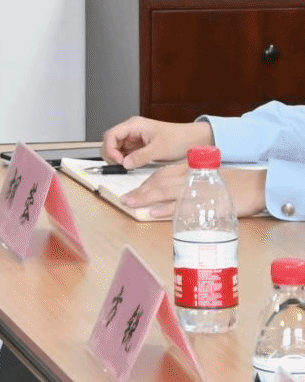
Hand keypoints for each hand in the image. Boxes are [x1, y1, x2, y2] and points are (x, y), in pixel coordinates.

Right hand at [102, 115, 210, 168]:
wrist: (194, 140)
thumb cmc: (179, 139)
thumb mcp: (159, 149)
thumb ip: (140, 156)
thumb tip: (125, 164)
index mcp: (134, 125)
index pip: (111, 135)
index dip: (110, 148)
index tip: (118, 161)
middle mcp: (132, 130)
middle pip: (111, 141)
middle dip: (112, 154)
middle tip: (120, 166)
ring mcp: (135, 137)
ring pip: (117, 147)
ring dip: (118, 157)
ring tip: (126, 167)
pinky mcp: (140, 145)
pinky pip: (126, 152)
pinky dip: (126, 159)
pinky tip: (131, 166)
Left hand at [121, 160, 265, 218]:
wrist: (255, 185)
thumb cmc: (232, 184)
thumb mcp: (206, 179)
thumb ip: (188, 186)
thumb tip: (171, 200)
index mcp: (188, 170)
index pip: (160, 175)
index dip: (145, 184)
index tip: (132, 192)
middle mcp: (189, 176)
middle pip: (158, 182)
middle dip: (140, 191)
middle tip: (125, 200)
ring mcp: (197, 188)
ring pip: (165, 191)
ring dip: (147, 198)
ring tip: (132, 204)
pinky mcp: (205, 201)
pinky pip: (182, 204)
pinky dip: (167, 208)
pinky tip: (155, 211)